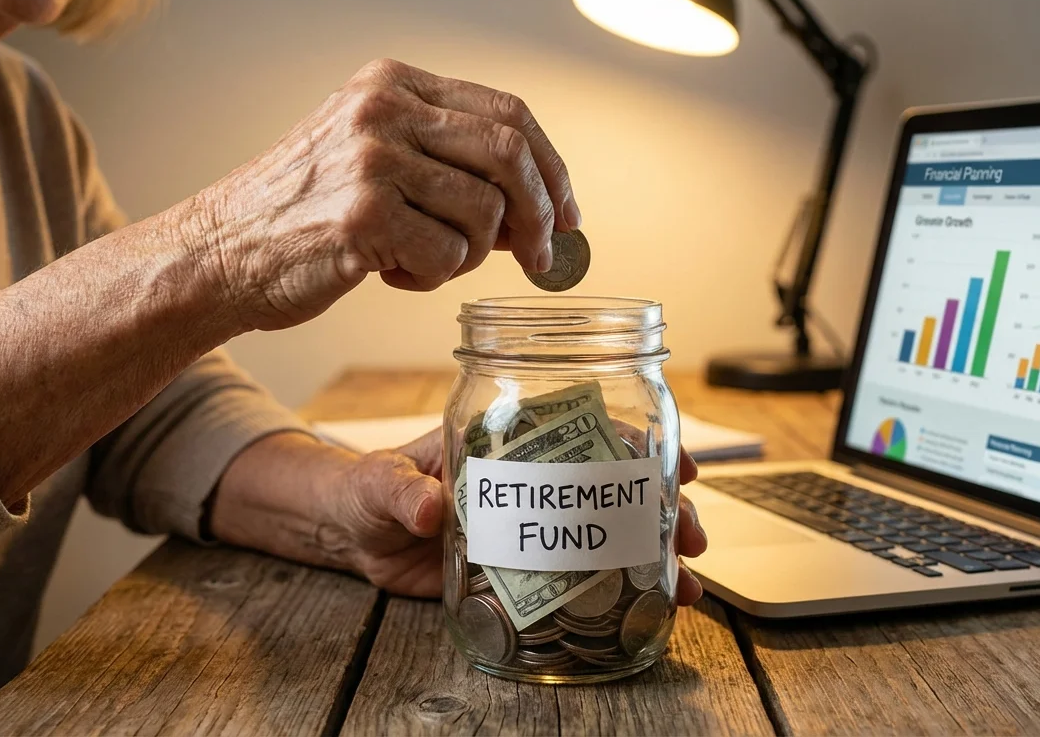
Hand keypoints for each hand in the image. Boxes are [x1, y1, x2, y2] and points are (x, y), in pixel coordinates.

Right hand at [181, 58, 581, 332]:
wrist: (221, 253)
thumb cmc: (303, 215)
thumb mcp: (375, 160)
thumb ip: (452, 169)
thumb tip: (541, 213)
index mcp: (393, 84)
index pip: (510, 111)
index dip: (552, 167)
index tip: (568, 214)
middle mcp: (384, 109)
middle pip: (511, 153)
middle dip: (542, 215)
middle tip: (541, 258)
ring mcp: (372, 159)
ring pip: (485, 212)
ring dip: (469, 255)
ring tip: (422, 260)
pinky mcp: (362, 216)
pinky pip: (448, 254)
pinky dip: (432, 276)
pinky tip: (391, 273)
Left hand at [210, 429, 708, 602]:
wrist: (349, 533)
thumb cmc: (367, 488)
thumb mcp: (381, 482)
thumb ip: (400, 491)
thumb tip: (426, 505)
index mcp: (509, 440)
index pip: (588, 429)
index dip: (639, 442)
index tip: (675, 461)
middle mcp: (532, 481)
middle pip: (613, 486)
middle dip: (662, 507)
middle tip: (690, 534)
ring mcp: (531, 525)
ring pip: (607, 533)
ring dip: (652, 553)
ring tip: (684, 583)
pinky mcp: (520, 569)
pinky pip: (578, 579)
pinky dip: (616, 593)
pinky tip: (650, 610)